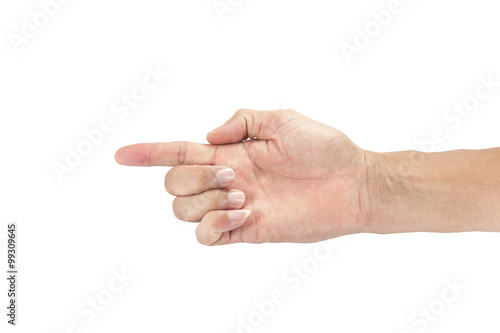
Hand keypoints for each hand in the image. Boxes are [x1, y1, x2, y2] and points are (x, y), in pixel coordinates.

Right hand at [115, 109, 371, 244]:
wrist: (350, 182)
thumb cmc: (322, 148)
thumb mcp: (280, 118)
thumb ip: (239, 120)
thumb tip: (207, 136)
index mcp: (228, 152)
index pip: (176, 152)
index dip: (147, 153)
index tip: (120, 155)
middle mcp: (225, 180)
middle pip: (173, 184)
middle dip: (192, 177)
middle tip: (232, 174)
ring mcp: (233, 207)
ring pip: (183, 211)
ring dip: (206, 200)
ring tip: (244, 195)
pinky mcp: (246, 231)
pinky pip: (207, 236)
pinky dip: (215, 223)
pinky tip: (246, 213)